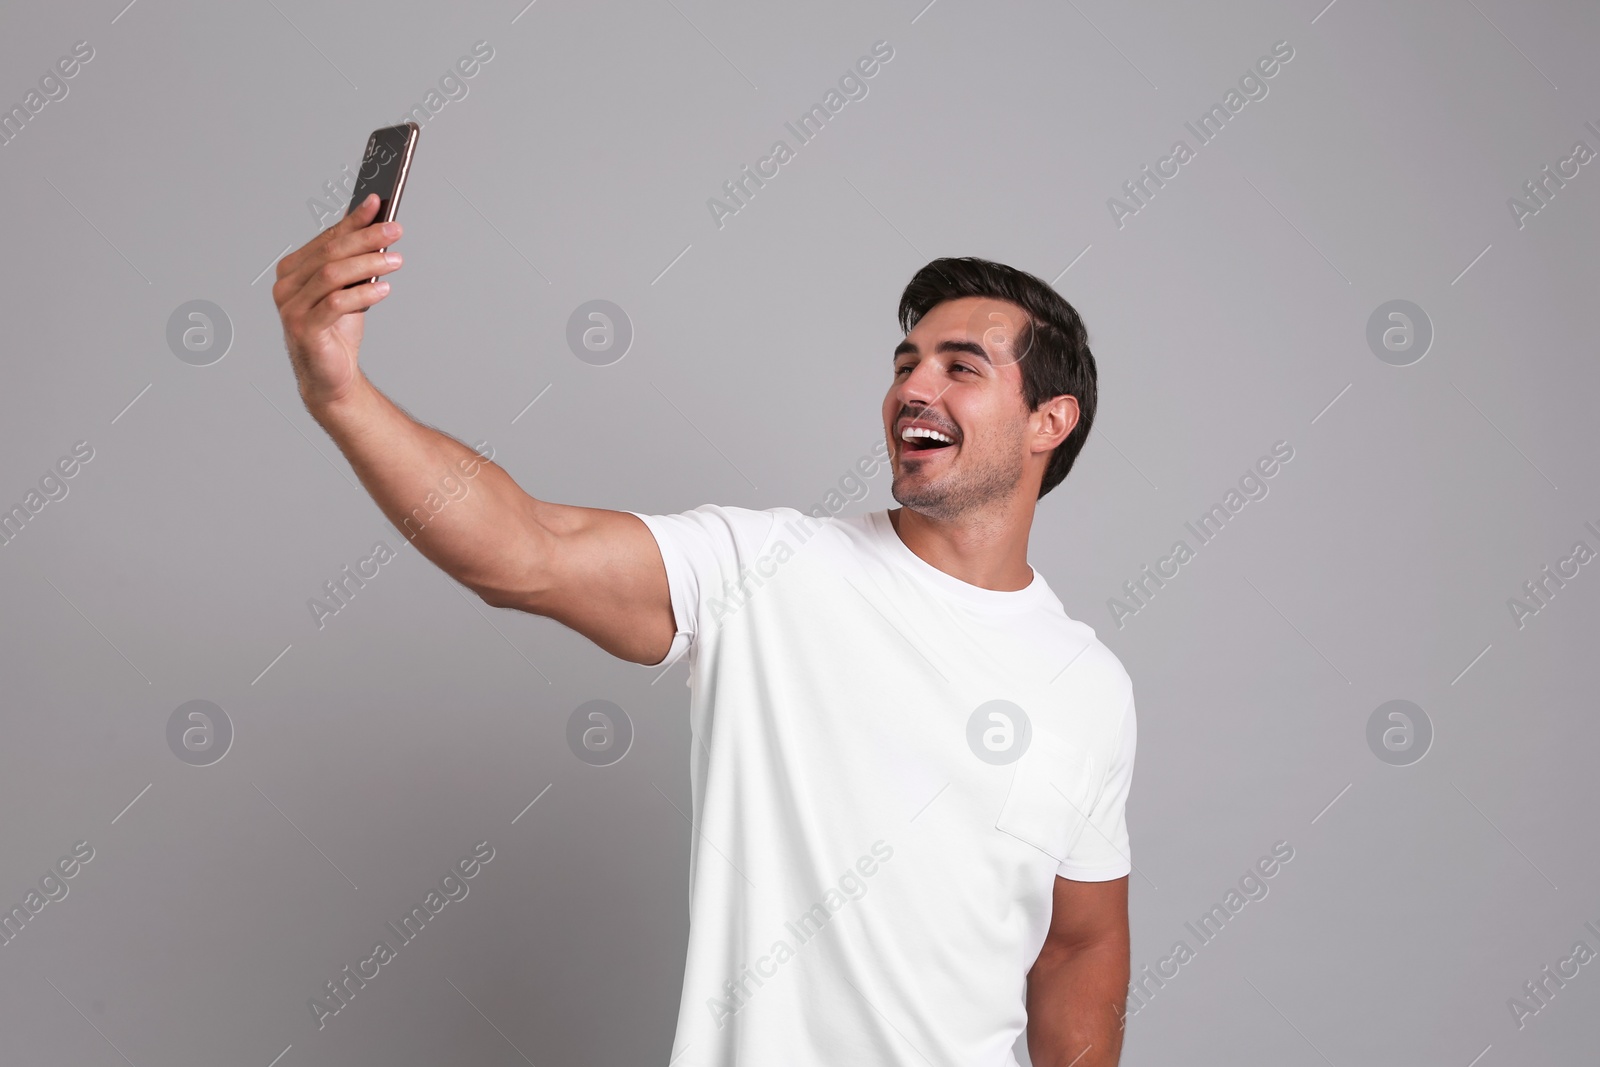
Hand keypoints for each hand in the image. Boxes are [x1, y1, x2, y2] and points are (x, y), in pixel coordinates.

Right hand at [273, 193, 403, 408]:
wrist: (330, 376)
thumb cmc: (338, 331)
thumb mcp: (348, 290)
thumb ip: (354, 262)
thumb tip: (377, 227)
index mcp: (292, 270)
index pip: (327, 238)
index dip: (353, 220)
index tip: (377, 202)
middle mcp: (286, 286)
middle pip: (330, 253)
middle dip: (365, 238)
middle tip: (395, 229)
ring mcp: (291, 308)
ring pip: (332, 275)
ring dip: (368, 263)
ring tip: (397, 260)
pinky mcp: (304, 329)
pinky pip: (336, 304)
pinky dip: (363, 294)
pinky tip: (385, 288)